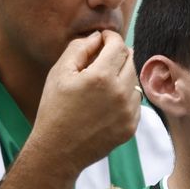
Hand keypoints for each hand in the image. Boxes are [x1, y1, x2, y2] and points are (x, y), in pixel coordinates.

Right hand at [28, 31, 140, 176]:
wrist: (58, 151)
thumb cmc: (54, 110)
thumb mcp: (59, 73)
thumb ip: (79, 48)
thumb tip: (97, 37)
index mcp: (101, 76)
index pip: (118, 45)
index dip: (110, 37)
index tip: (103, 39)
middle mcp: (120, 93)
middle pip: (130, 60)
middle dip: (117, 55)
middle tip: (102, 58)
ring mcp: (128, 112)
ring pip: (134, 81)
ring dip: (122, 75)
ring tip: (102, 82)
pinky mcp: (131, 126)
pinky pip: (135, 102)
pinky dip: (125, 96)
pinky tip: (107, 101)